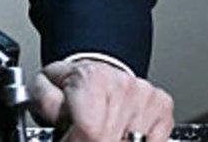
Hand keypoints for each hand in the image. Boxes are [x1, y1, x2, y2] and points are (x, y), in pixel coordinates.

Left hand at [29, 59, 174, 141]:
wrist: (96, 72)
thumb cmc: (71, 84)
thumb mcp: (44, 86)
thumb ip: (46, 102)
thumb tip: (58, 117)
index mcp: (93, 78)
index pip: (91, 131)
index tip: (70, 140)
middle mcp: (124, 85)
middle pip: (109, 139)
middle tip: (82, 135)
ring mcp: (146, 97)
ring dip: (114, 139)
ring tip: (100, 130)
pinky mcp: (163, 108)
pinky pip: (154, 141)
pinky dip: (135, 141)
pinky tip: (120, 131)